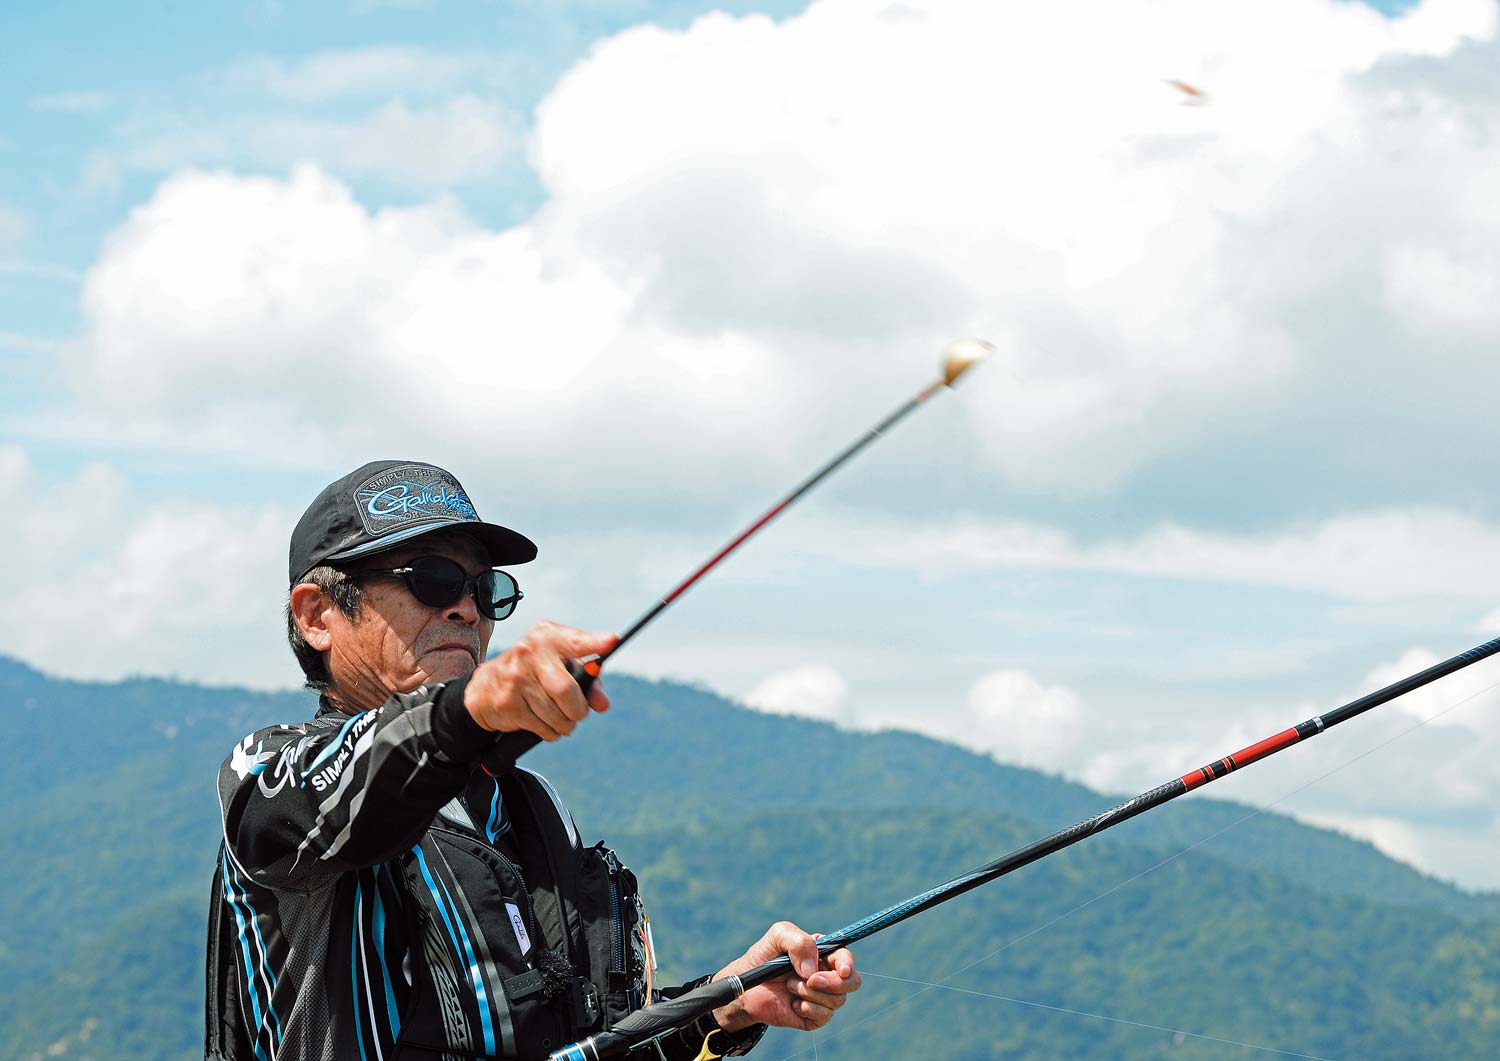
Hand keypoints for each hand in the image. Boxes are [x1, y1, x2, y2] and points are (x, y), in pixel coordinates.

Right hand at [463, 621, 615, 739]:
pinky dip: (550, 732)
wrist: (485, 689)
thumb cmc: (535, 674)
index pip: (575, 640)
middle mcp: (530, 652)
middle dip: (578, 710)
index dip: (594, 642)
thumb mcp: (560, 667)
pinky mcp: (507, 703)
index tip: (612, 641)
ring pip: (557, 715)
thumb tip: (602, 704)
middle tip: (576, 712)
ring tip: (558, 717)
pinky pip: (542, 728)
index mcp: (547, 637)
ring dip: (565, 724)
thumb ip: (589, 680)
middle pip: (567, 690)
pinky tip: (542, 722)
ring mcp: (516, 678)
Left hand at [710, 922, 859, 1032]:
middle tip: (809, 980)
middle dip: (834, 982)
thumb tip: (812, 970)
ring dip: (810, 993)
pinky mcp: (815, 1017)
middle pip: (852, 982)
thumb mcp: (778, 936)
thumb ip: (799, 942)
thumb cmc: (763, 957)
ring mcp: (823, 997)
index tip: (842, 970)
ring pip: (837, 1000)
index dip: (848, 964)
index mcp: (824, 953)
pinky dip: (806, 1008)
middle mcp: (828, 974)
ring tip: (790, 985)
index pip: (846, 957)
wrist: (747, 988)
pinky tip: (793, 1003)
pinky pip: (823, 1016)